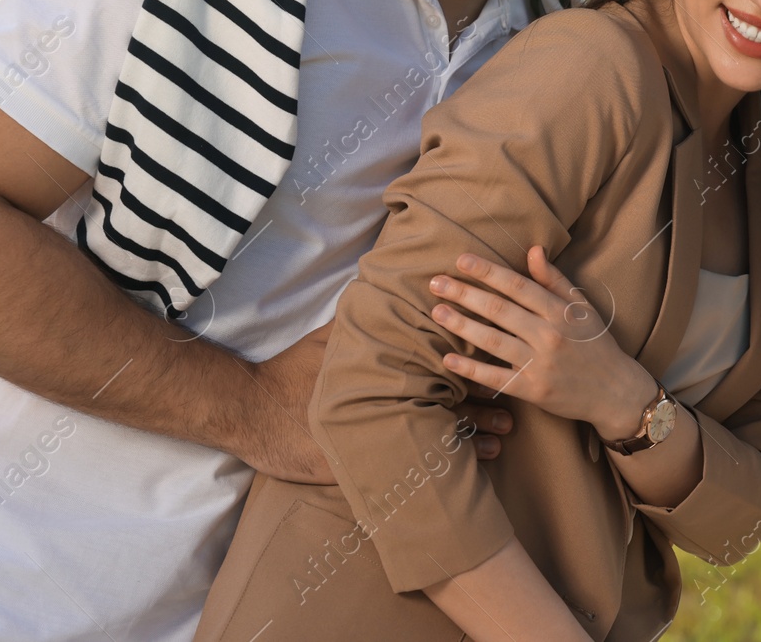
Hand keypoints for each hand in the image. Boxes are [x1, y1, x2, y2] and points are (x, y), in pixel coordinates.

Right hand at [243, 319, 513, 482]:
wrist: (249, 409)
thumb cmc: (290, 372)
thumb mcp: (328, 340)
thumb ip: (364, 320)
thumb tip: (384, 287)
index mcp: (381, 372)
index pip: (437, 373)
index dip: (470, 377)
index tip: (499, 381)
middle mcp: (381, 403)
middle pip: (442, 409)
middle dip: (479, 413)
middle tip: (511, 419)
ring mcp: (371, 434)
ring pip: (433, 440)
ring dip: (468, 443)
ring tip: (498, 445)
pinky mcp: (357, 463)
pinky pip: (408, 467)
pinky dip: (438, 468)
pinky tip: (463, 474)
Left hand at [428, 246, 656, 440]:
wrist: (615, 391)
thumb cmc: (596, 344)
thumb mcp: (582, 307)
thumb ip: (555, 280)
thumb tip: (533, 250)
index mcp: (560, 311)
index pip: (517, 285)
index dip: (488, 271)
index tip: (461, 260)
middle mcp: (549, 335)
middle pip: (499, 309)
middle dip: (465, 293)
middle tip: (436, 282)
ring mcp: (540, 364)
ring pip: (493, 341)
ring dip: (462, 325)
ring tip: (437, 312)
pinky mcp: (533, 390)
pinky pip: (496, 378)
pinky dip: (471, 369)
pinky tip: (449, 359)